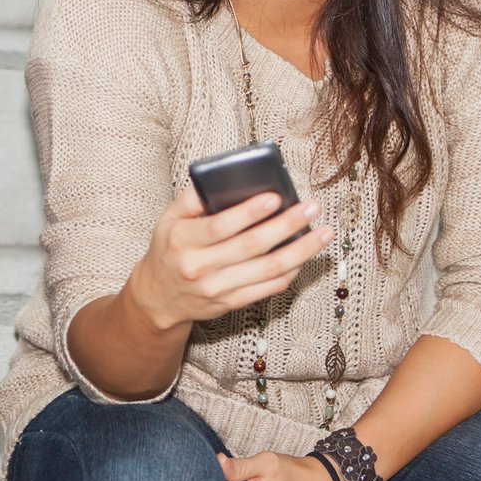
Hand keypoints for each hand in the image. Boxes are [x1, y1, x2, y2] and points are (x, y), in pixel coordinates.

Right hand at [126, 188, 333, 333]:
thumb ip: (193, 198)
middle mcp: (200, 267)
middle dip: (286, 225)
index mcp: (184, 240)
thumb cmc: (169, 249)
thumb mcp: (169, 219)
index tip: (276, 197)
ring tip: (323, 233)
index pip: (221, 226)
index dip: (250, 212)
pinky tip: (305, 256)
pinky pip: (268, 288)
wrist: (158, 297)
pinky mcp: (231, 303)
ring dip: (300, 251)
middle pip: (252, 246)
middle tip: (311, 208)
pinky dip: (291, 271)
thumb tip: (225, 177)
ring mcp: (218, 289)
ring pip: (268, 269)